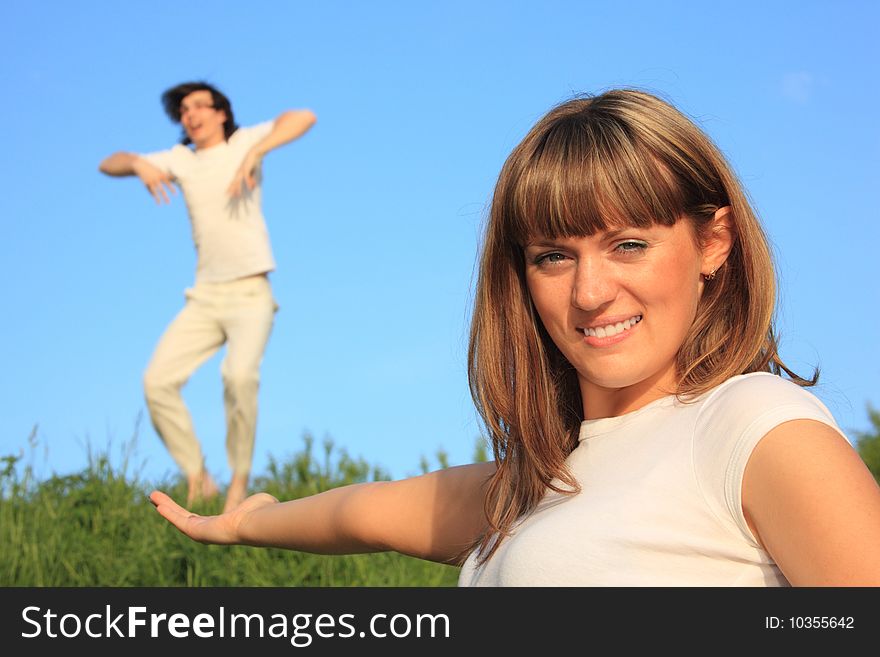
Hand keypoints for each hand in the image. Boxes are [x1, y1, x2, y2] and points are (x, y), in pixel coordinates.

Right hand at [132, 158, 175, 203]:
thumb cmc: (152, 169)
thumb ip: (167, 175)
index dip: (172, 189)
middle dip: (165, 196)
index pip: (168, 183)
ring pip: (154, 191)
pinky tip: (156, 199)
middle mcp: (156, 179)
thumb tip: (175, 178)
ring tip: (160, 204)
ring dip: (157, 198)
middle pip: (161, 189)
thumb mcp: (160, 171)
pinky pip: (150, 190)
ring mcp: (150, 182)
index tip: (175, 194)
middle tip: (168, 203)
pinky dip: (153, 195)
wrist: (140, 166)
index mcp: (161, 175)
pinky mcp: (145, 183)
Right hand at [150, 490, 278, 544]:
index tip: (174, 507)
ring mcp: (202, 533)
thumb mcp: (258, 503)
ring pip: (179, 518)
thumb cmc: (262, 513)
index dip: (185, 513)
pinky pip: (179, 520)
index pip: (198, 520)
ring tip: (152, 495)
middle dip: (170, 508)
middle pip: (184, 519)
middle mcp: (209, 532)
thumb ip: (258, 502)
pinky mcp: (197, 531)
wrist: (257, 522)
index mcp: (222, 525)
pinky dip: (168, 511)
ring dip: (165, 507)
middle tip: (156, 499)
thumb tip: (270, 501)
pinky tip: (157, 503)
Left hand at [227, 149, 262, 196]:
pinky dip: (248, 183)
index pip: (233, 182)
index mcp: (239, 173)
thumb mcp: (252, 173)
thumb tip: (251, 188)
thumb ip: (251, 180)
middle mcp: (239, 173)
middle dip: (231, 189)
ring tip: (238, 195)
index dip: (230, 188)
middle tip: (228, 195)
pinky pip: (246, 178)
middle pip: (234, 183)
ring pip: (238, 181)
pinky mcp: (246, 169)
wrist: (254, 153)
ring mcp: (241, 171)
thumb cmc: (252, 162)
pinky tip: (249, 188)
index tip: (227, 193)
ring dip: (238, 189)